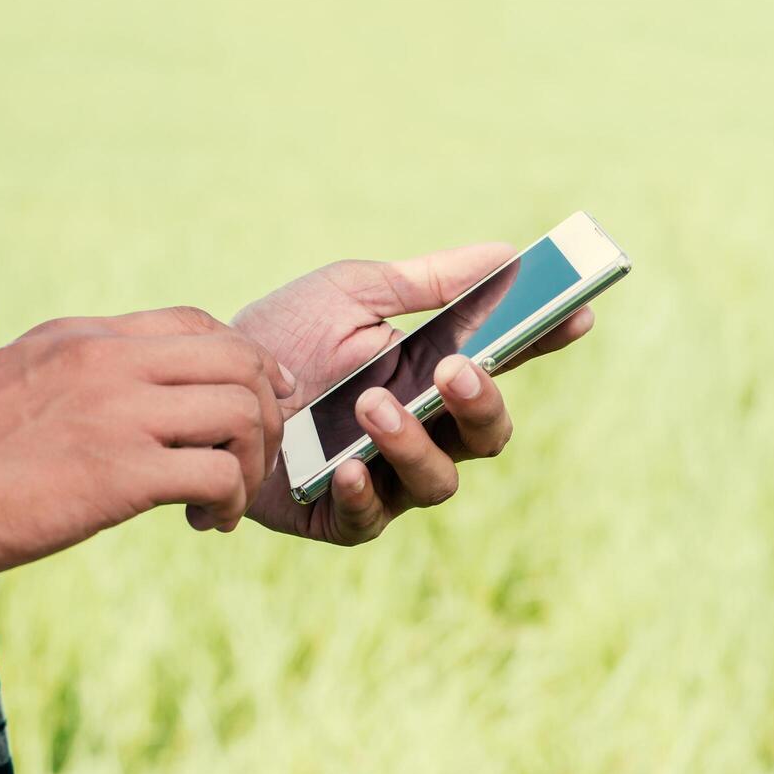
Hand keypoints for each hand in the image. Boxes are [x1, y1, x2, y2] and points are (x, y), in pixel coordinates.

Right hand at [0, 306, 299, 599]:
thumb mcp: (21, 383)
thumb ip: (83, 379)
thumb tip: (137, 398)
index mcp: (84, 337)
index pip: (198, 324)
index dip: (250, 363)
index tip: (265, 400)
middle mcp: (108, 361)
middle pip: (241, 363)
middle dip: (267, 416)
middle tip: (250, 463)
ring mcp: (116, 412)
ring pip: (242, 414)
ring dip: (252, 465)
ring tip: (221, 502)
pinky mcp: (118, 472)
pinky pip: (218, 475)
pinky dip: (230, 503)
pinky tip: (206, 523)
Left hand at [233, 243, 593, 544]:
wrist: (197, 385)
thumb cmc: (278, 338)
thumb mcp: (349, 294)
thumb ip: (426, 282)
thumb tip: (505, 253)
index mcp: (431, 375)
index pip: (504, 362)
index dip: (544, 341)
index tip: (576, 312)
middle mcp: (422, 431)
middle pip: (488, 434)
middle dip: (482, 404)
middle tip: (454, 368)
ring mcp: (386, 478)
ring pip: (440, 482)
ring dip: (414, 444)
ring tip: (371, 407)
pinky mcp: (341, 518)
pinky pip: (372, 520)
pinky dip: (364, 493)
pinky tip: (345, 467)